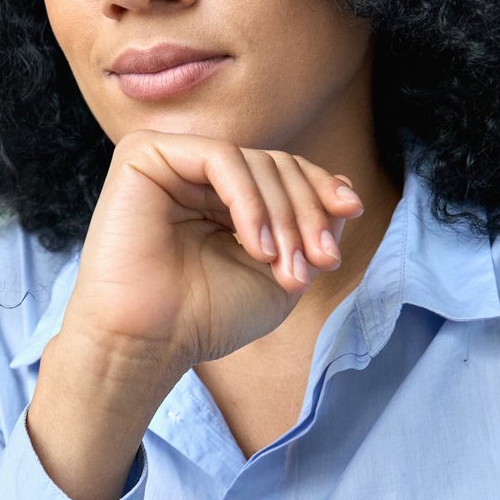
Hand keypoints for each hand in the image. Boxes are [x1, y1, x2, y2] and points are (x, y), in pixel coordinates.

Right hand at [63, 130, 365, 379]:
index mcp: (220, 196)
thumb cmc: (205, 318)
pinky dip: (249, 202)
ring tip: (284, 268)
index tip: (354, 209)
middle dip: (308, 212)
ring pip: (255, 162)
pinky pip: (222, 159)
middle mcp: (194, 173)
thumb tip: (346, 187)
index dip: (321, 188)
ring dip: (284, 216)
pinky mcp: (145, 155)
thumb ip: (312, 231)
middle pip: (276, 164)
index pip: (283, 172)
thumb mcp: (280, 275)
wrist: (147, 344)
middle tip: (321, 260)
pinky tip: (256, 246)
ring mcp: (170, 161)